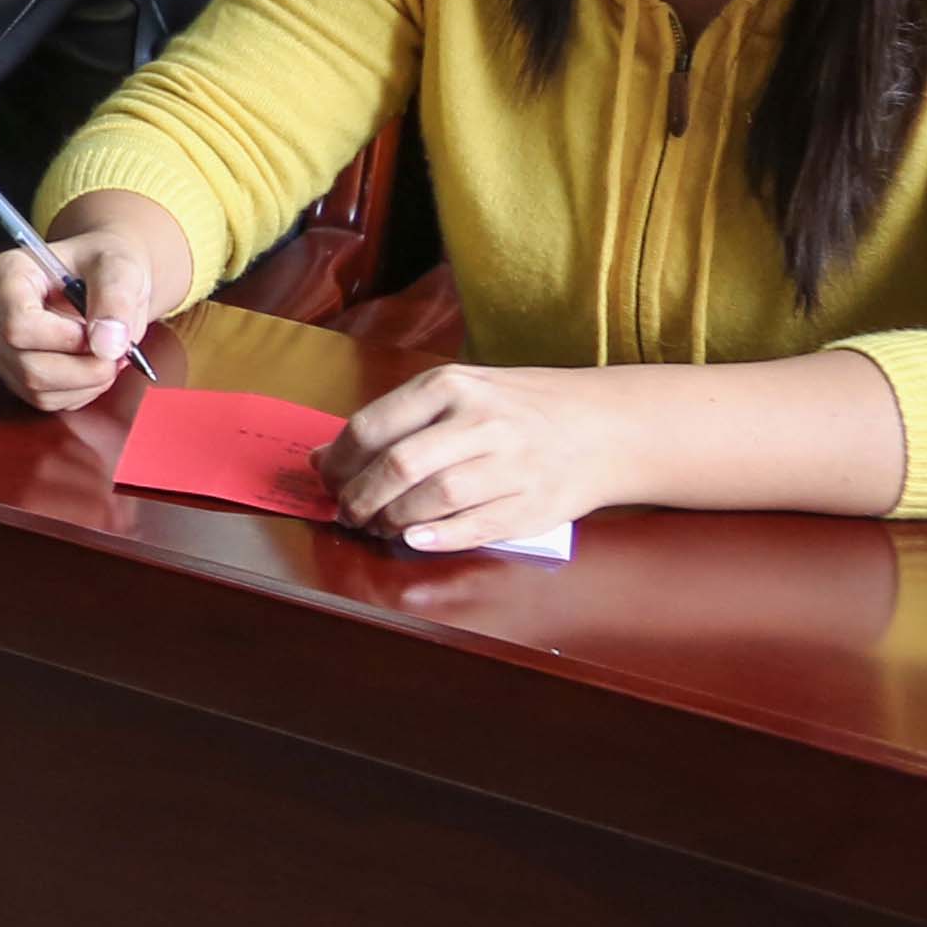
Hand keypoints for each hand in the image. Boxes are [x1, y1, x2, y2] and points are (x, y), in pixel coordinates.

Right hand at [0, 225, 177, 411]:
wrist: (105, 281)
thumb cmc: (104, 266)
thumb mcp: (120, 268)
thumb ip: (116, 300)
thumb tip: (107, 346)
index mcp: (5, 275)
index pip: (17, 324)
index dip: (63, 338)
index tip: (96, 331)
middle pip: (26, 363)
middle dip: (82, 367)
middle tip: (117, 350)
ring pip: (36, 389)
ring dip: (85, 382)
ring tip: (108, 356)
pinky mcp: (14, 374)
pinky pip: (45, 401)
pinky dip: (79, 392)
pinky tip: (92, 366)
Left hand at [325, 361, 637, 551]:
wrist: (601, 426)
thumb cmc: (513, 409)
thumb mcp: (457, 393)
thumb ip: (396, 421)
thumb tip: (325, 458)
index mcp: (451, 386)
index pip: (373, 427)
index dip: (339, 461)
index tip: (325, 479)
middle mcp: (480, 421)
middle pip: (398, 466)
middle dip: (359, 497)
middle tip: (346, 512)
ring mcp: (510, 463)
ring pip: (433, 498)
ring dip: (392, 520)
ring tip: (377, 526)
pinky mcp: (533, 503)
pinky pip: (474, 526)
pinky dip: (436, 537)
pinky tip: (412, 540)